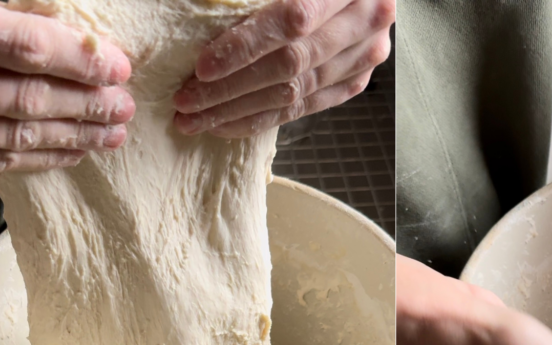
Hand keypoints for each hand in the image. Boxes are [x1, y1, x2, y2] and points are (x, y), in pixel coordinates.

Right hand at [0, 0, 133, 180]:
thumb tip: (53, 29)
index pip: (24, 48)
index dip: (78, 59)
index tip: (117, 67)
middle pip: (29, 97)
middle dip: (87, 103)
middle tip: (124, 106)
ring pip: (18, 134)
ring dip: (73, 134)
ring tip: (111, 133)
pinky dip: (40, 157)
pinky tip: (71, 152)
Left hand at [173, 0, 393, 137]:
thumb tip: (205, 4)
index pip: (291, 22)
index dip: (244, 47)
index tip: (202, 67)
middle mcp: (364, 24)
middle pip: (290, 66)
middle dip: (231, 89)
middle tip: (187, 102)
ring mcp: (363, 57)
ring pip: (295, 93)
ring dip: (239, 110)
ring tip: (196, 119)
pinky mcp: (355, 80)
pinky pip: (305, 107)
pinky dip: (263, 118)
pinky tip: (227, 124)